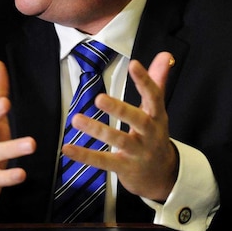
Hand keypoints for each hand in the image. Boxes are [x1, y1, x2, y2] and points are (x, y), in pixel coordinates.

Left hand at [62, 51, 177, 201]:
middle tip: (98, 98)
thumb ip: (157, 82)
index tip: (133, 64)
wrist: (163, 176)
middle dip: (119, 109)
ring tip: (76, 119)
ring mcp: (138, 152)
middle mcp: (150, 134)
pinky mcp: (124, 168)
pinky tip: (66, 149)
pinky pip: (103, 162)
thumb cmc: (154, 136)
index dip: (145, 80)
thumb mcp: (157, 111)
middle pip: (137, 120)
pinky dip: (84, 156)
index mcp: (157, 117)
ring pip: (118, 140)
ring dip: (97, 130)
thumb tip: (165, 54)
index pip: (154, 96)